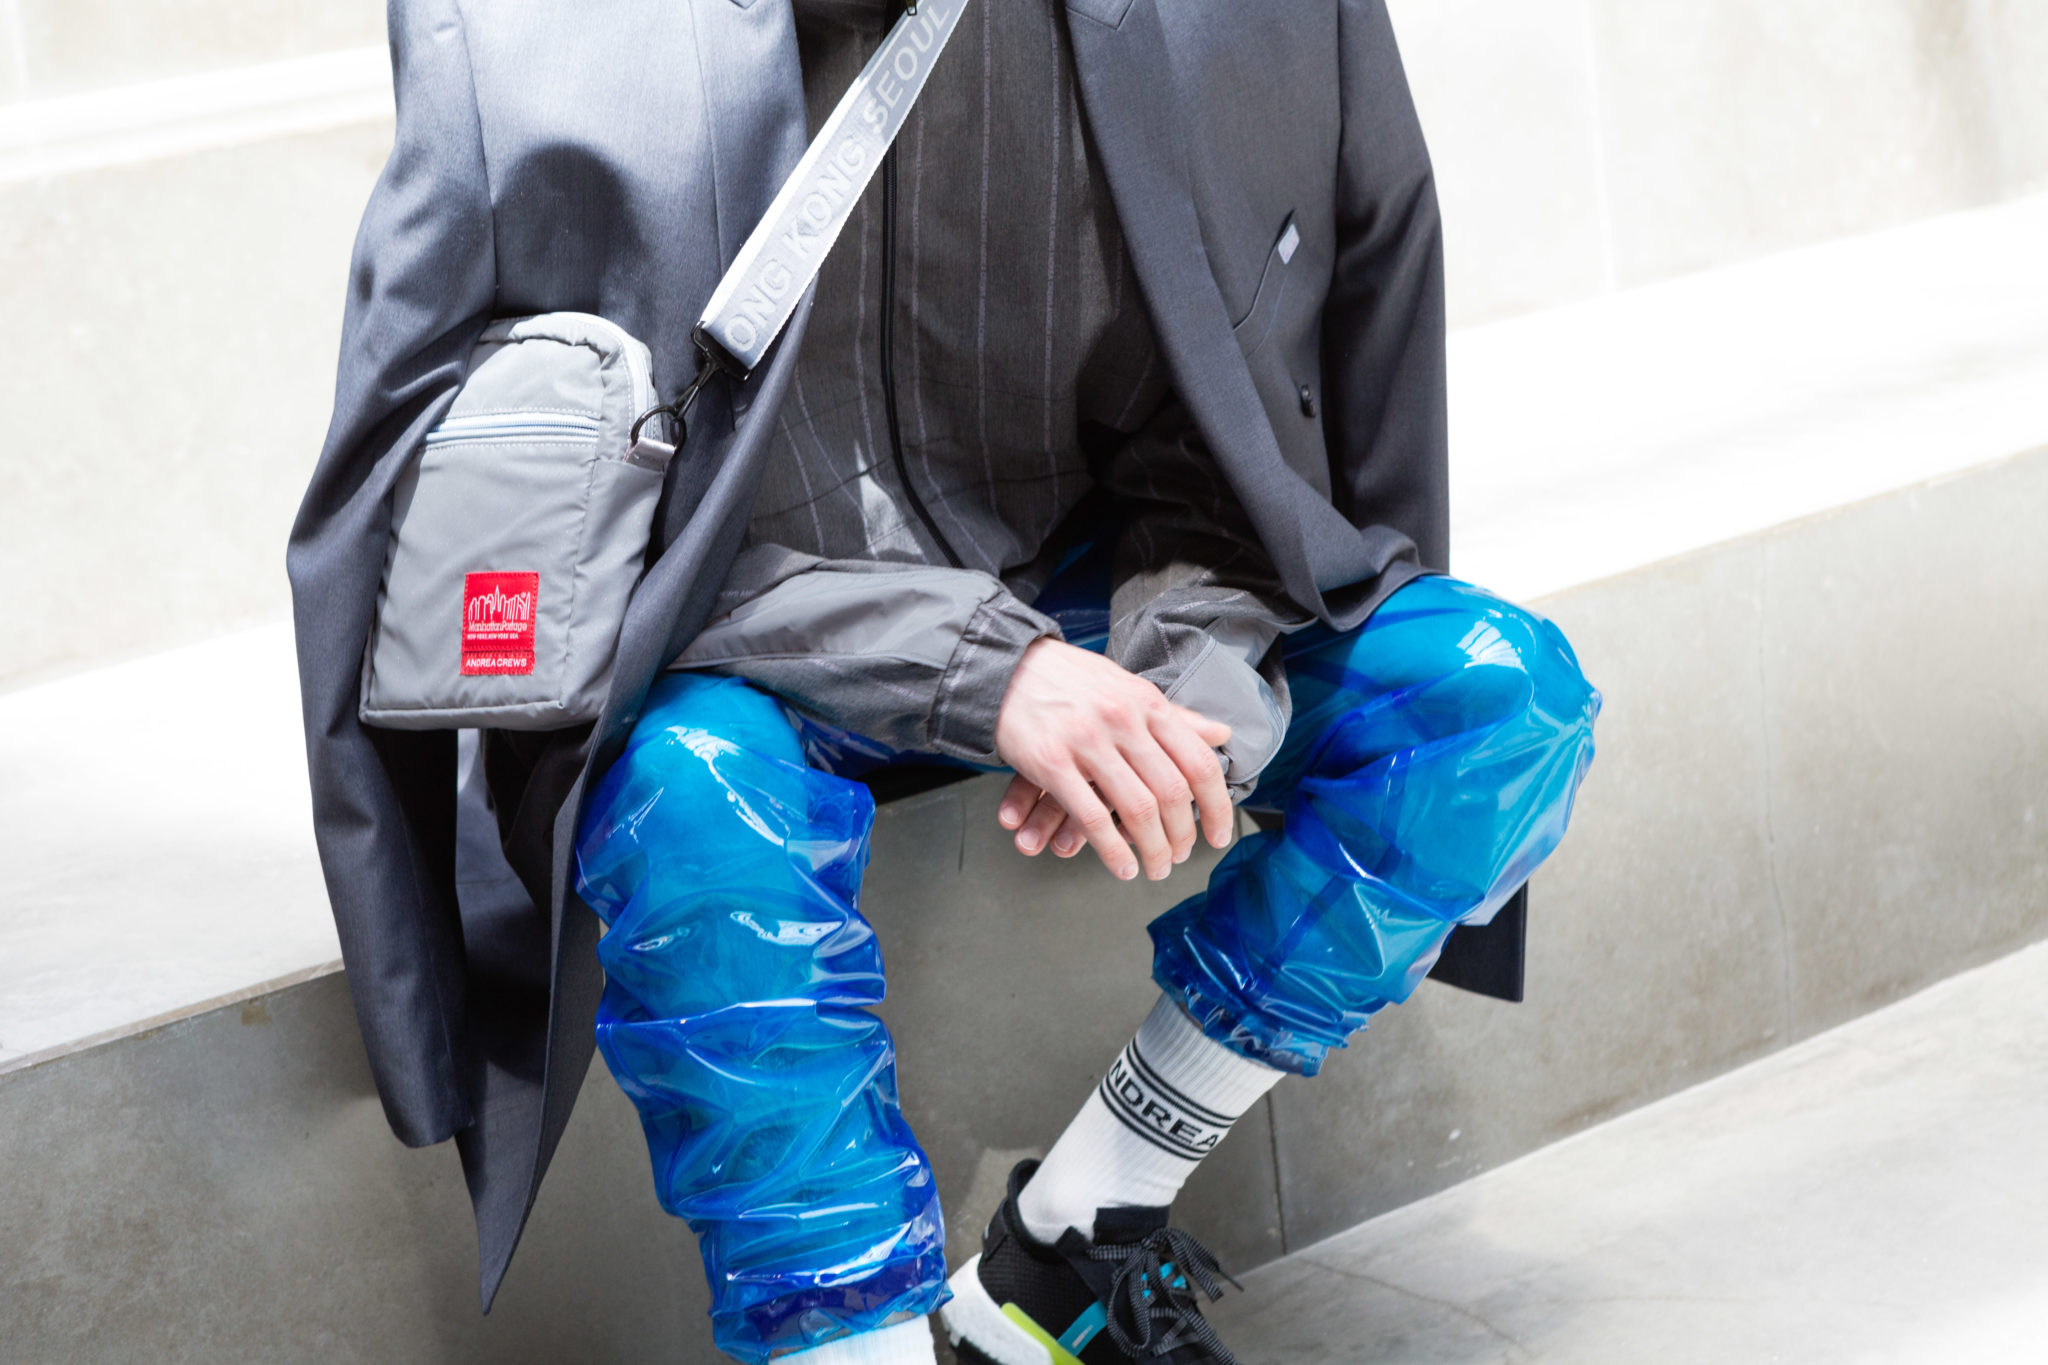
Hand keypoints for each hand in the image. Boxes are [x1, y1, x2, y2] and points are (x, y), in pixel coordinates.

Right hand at [992, 637, 1234, 880]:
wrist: (1004, 667)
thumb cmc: (1069, 681)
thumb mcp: (1128, 689)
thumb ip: (1174, 717)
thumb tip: (1222, 734)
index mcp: (1147, 703)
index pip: (1199, 762)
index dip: (1217, 806)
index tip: (1219, 834)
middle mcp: (1123, 720)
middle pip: (1172, 792)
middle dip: (1183, 835)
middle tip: (1181, 857)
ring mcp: (1087, 740)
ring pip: (1137, 809)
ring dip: (1153, 849)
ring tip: (1156, 868)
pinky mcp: (1051, 762)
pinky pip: (1091, 817)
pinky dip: (1112, 851)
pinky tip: (1122, 867)